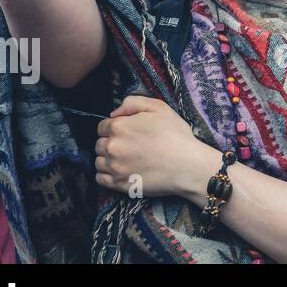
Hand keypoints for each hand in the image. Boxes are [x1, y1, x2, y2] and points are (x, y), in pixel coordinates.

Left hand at [95, 95, 215, 200]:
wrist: (187, 165)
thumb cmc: (176, 135)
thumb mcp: (159, 108)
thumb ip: (133, 102)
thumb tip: (114, 113)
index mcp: (119, 127)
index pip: (102, 126)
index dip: (115, 127)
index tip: (128, 132)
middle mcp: (112, 147)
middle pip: (99, 144)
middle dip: (111, 143)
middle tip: (130, 145)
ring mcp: (114, 167)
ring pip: (99, 161)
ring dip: (108, 159)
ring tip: (126, 159)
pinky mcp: (118, 184)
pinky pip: (100, 179)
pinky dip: (106, 175)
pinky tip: (120, 171)